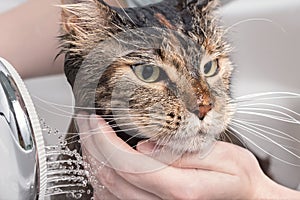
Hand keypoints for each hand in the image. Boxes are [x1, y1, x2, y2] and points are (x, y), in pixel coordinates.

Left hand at [76, 113, 299, 199]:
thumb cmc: (238, 179)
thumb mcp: (223, 156)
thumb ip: (185, 152)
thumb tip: (146, 146)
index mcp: (180, 188)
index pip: (127, 163)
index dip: (104, 140)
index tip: (95, 120)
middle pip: (112, 176)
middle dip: (93, 145)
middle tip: (87, 123)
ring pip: (108, 190)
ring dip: (94, 161)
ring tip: (90, 138)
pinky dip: (101, 180)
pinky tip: (100, 164)